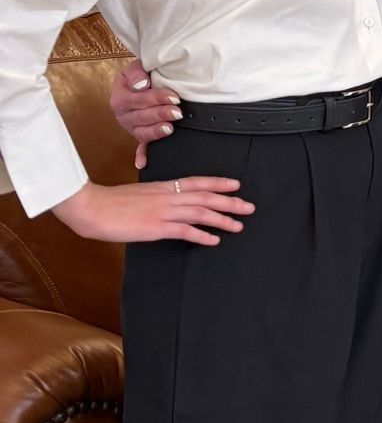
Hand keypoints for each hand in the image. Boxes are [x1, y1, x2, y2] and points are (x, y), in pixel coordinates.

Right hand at [54, 177, 255, 246]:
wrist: (92, 207)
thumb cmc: (109, 202)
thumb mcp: (137, 194)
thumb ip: (154, 198)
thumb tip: (165, 205)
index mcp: (162, 187)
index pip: (196, 182)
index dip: (217, 183)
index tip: (235, 184)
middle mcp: (167, 196)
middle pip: (205, 197)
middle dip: (230, 202)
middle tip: (249, 207)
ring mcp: (163, 211)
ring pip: (201, 212)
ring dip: (222, 219)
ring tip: (239, 225)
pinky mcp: (157, 227)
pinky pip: (185, 231)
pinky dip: (202, 235)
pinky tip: (214, 240)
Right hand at [109, 59, 182, 172]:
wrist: (141, 83)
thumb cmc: (140, 75)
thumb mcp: (135, 67)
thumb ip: (136, 72)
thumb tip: (141, 85)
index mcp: (120, 98)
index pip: (137, 99)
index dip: (156, 98)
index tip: (174, 97)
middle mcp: (123, 115)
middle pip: (141, 117)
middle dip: (160, 114)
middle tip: (177, 112)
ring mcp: (131, 127)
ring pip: (142, 132)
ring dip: (156, 131)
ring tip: (170, 127)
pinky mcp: (140, 135)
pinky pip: (140, 148)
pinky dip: (141, 156)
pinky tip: (142, 164)